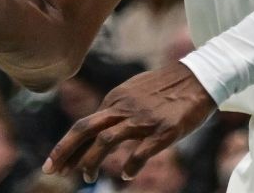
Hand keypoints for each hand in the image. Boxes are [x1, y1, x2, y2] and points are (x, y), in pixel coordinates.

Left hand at [44, 62, 214, 182]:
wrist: (202, 76)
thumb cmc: (170, 86)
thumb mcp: (137, 90)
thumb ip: (118, 107)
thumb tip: (102, 126)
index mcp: (117, 98)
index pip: (85, 124)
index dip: (68, 146)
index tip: (59, 163)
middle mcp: (125, 108)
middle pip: (85, 128)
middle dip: (64, 150)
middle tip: (51, 171)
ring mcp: (144, 119)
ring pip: (106, 141)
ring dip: (91, 162)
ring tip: (87, 178)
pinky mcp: (164, 130)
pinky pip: (140, 153)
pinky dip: (130, 167)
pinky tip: (127, 175)